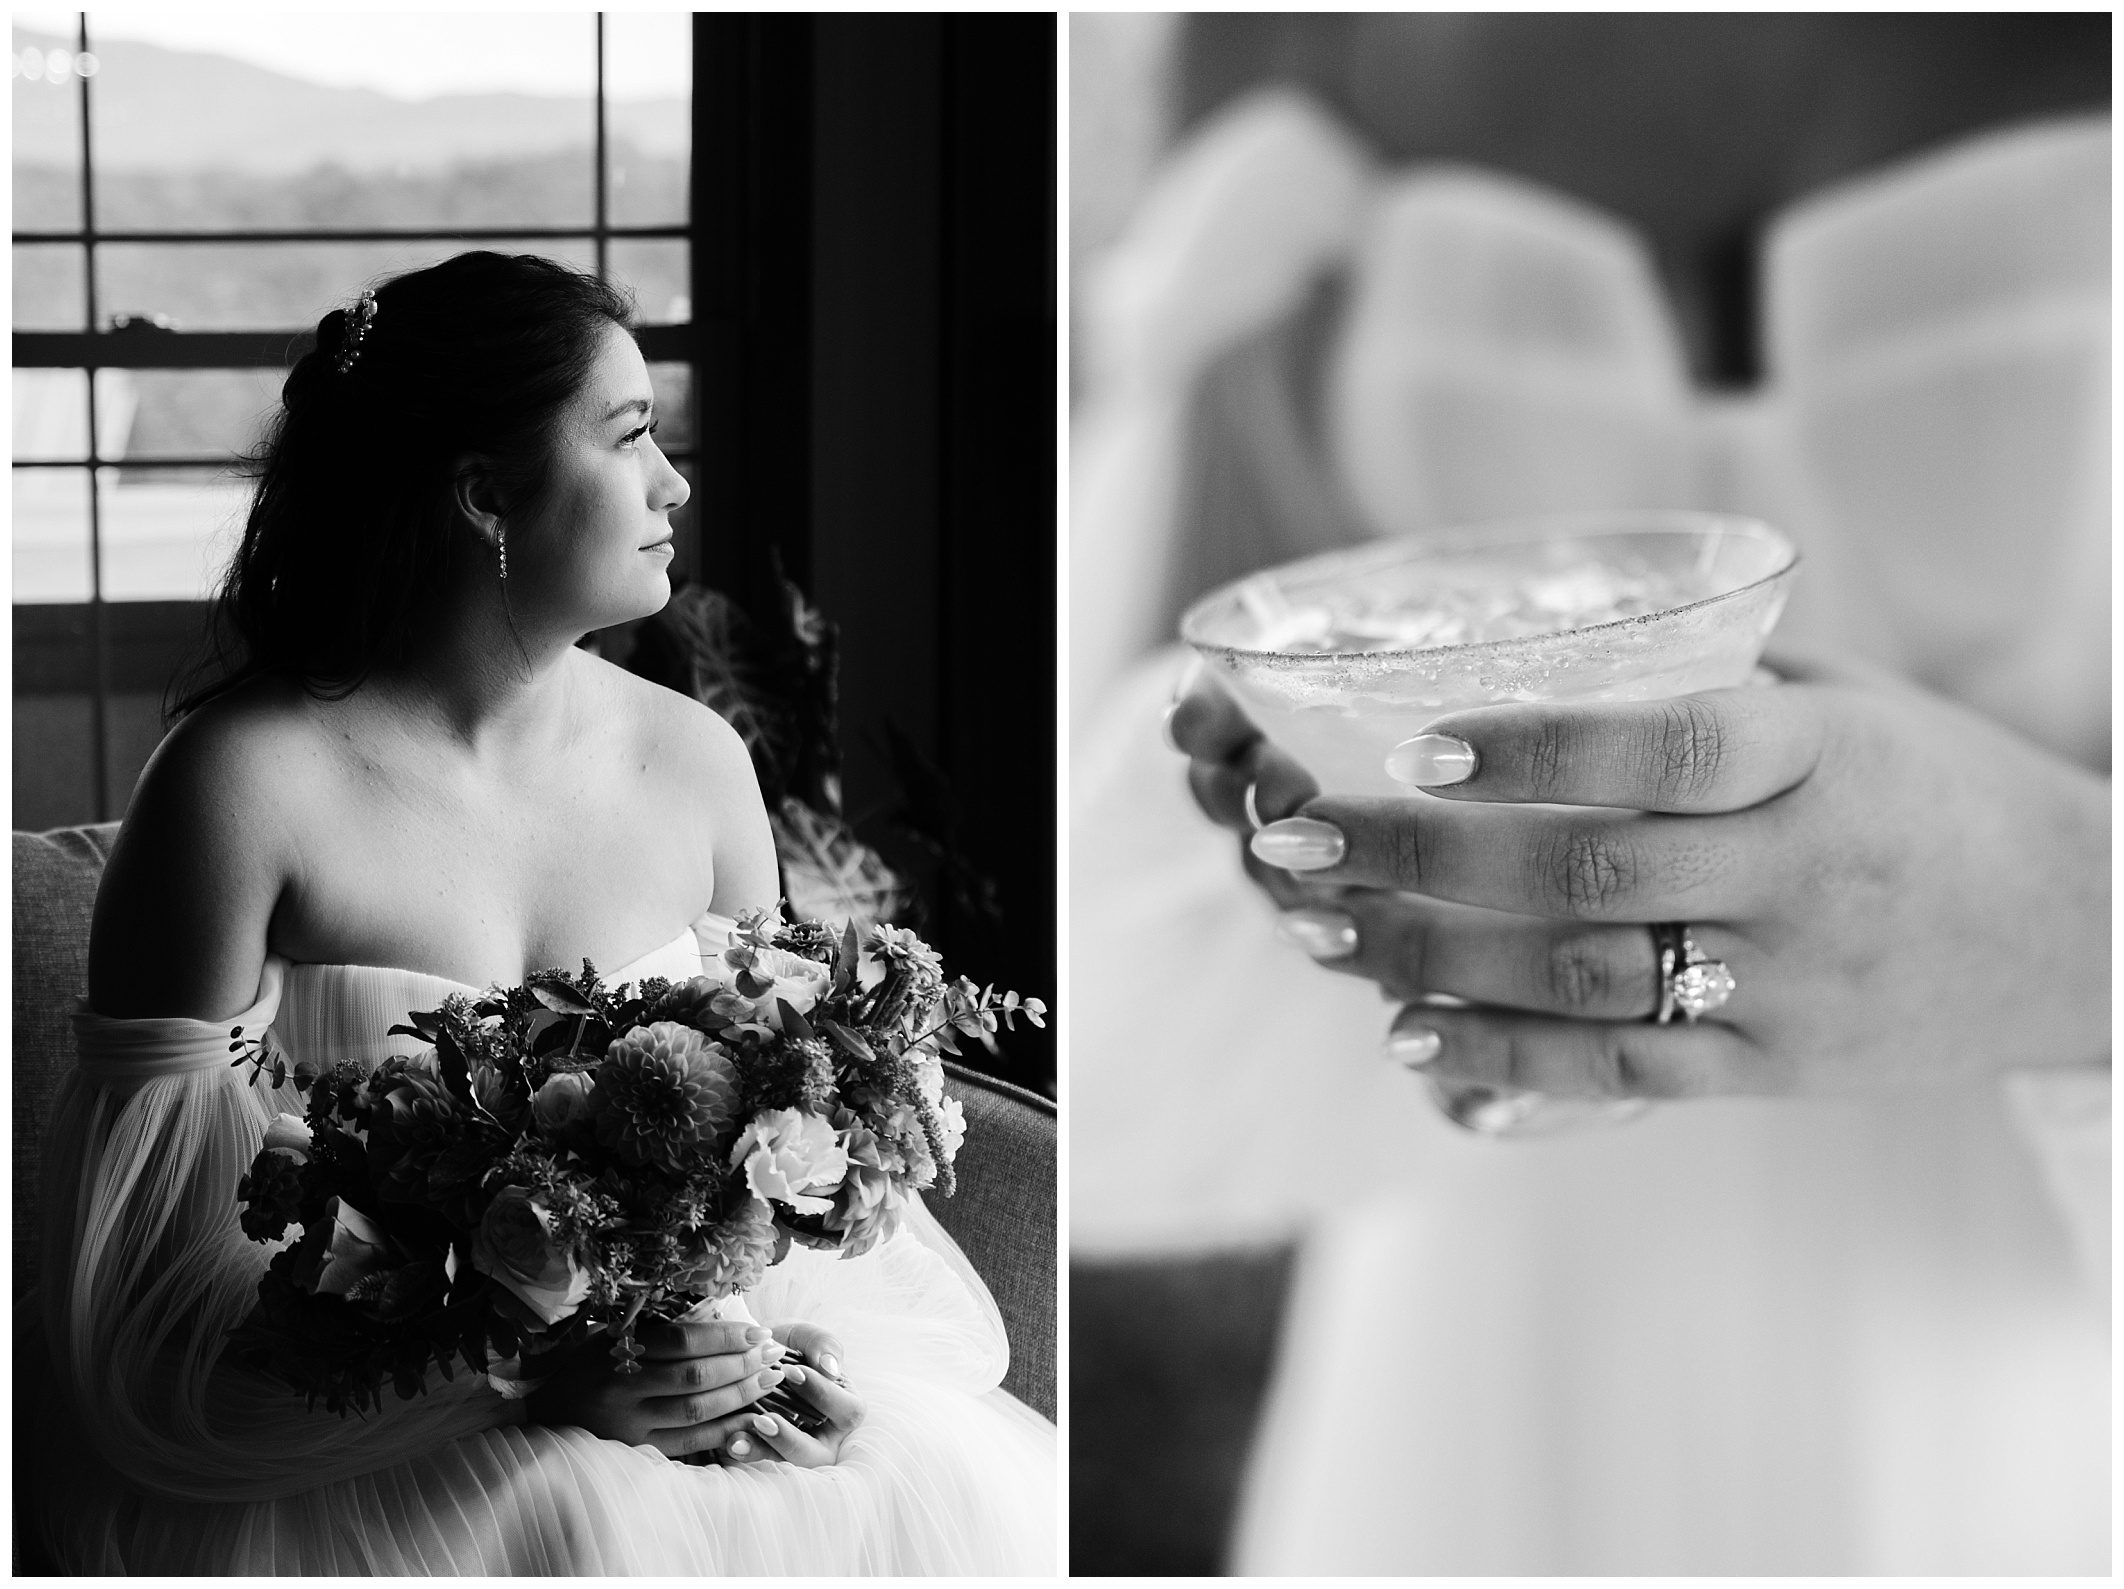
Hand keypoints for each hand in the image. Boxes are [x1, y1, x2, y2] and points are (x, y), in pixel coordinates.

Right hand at [525, 1317, 788, 1459]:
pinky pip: (689, 1442)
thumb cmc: (583, 1371)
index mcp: (616, 1353)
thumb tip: (713, 1314)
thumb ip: (651, 1331)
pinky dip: (724, 1431)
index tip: (757, 1331)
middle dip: (742, 1364)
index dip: (723, 1336)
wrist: (543, 1422)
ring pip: (696, 1411)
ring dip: (740, 1395)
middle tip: (775, 1353)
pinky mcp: (638, 1451)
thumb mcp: (607, 1339)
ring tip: (771, 1379)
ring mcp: (630, 1425)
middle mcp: (623, 1390)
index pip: (680, 1340)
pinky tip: (751, 1418)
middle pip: (694, 1377)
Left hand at [720, 1321, 866, 1468]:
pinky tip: (728, 1441)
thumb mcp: (804, 1337)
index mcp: (845, 1407)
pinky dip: (743, 1451)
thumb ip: (822, 1344)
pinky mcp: (766, 1455)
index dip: (822, 1394)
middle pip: (819, 1454)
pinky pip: (758, 1463)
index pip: (848, 1411)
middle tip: (763, 1419)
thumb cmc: (784, 1345)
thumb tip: (831, 1368)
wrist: (746, 1355)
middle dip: (789, 1439)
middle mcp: (825, 1437)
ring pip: (786, 1465)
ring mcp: (794, 1450)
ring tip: (736, 1440)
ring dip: (762, 1452)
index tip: (790, 1372)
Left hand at [1170, 651, 2109, 1100]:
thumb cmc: (1937, 790)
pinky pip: (1623, 1073)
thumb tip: (1542, 647)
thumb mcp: (1851, 704)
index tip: (1419, 742)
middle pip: (1583, 871)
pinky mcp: (1778, 1069)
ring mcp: (1790, 983)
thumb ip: (1713, 684)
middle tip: (1294, 837)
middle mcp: (1803, 871)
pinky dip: (1506, 1058)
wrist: (2087, 933)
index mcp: (1822, 757)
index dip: (1537, 750)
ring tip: (1321, 931)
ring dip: (1429, 958)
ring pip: (1581, 979)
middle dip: (1417, 857)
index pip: (1668, 748)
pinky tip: (1410, 1033)